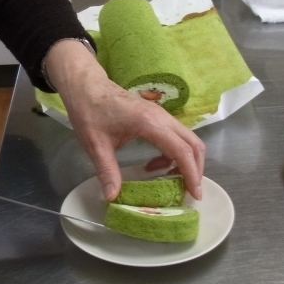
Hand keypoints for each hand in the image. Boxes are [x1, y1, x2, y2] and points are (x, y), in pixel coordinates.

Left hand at [45, 40, 205, 200]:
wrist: (86, 86)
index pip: (181, 150)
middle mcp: (162, 117)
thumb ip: (107, 171)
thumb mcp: (95, 145)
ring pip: (188, 139)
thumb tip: (111, 197)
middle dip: (196, 169)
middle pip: (194, 144)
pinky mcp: (157, 116)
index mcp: (149, 123)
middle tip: (188, 192)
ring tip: (170, 181)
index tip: (195, 194)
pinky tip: (154, 165)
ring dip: (187, 161)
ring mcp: (161, 115)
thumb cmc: (89, 111)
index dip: (191, 174)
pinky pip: (176, 136)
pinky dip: (175, 154)